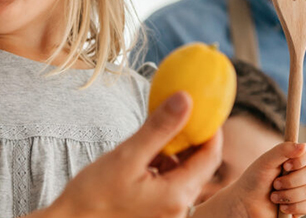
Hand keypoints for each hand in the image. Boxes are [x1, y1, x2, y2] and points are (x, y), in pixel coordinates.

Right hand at [50, 92, 221, 217]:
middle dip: (192, 140)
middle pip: (200, 166)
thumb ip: (159, 128)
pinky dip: (163, 168)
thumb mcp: (127, 155)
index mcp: (177, 196)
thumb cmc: (93, 196)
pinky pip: (169, 185)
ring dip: (175, 154)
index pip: (211, 156)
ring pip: (183, 175)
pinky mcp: (156, 214)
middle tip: (179, 115)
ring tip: (155, 137)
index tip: (201, 108)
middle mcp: (179, 209)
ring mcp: (168, 213)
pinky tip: (145, 158)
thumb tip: (186, 99)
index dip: (210, 129)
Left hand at [196, 142, 305, 217]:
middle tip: (274, 184)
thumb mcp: (266, 161)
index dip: (302, 160)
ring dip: (288, 195)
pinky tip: (281, 208)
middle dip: (290, 180)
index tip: (286, 165)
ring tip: (273, 197)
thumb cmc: (253, 180)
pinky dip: (294, 207)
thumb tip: (304, 145)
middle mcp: (297, 174)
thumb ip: (283, 150)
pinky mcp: (299, 207)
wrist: (244, 204)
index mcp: (291, 160)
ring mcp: (299, 191)